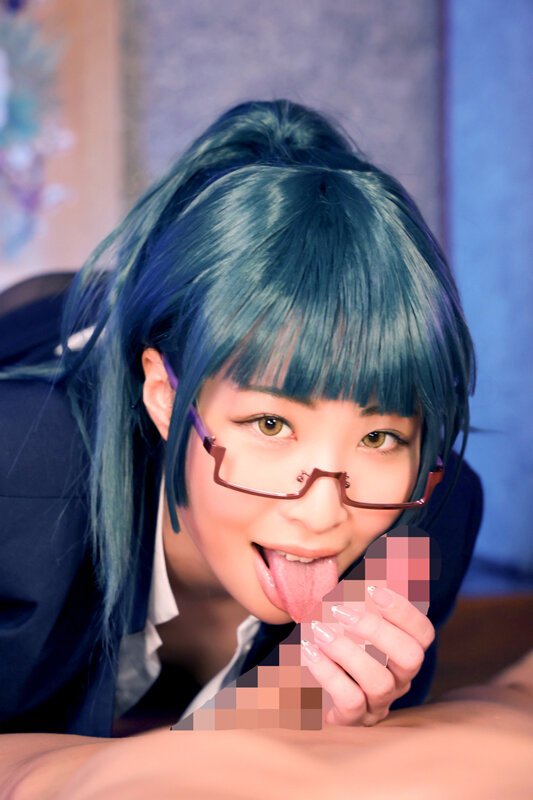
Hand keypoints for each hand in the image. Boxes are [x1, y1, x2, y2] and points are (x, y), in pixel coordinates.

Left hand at [301, 586, 434, 726]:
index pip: (424, 633)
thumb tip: (392, 549)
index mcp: (403, 650)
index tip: (373, 589)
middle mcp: (398, 678)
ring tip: (318, 630)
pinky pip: (350, 701)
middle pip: (411, 657)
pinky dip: (329, 673)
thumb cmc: (330, 640)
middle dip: (376, 629)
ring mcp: (378, 703)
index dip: (404, 610)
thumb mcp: (347, 611)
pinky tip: (309, 651)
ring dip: (347, 651)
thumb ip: (369, 586)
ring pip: (380, 682)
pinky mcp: (352, 720)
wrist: (300, 683)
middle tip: (339, 611)